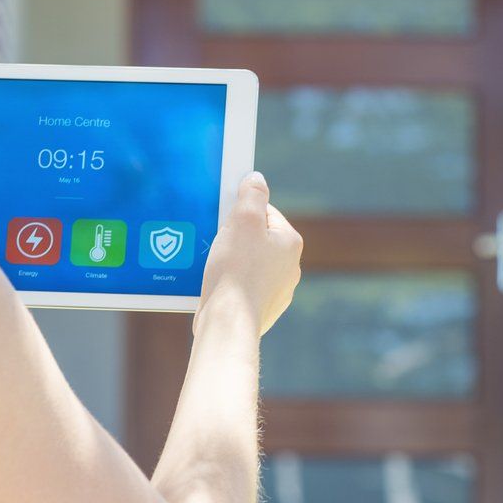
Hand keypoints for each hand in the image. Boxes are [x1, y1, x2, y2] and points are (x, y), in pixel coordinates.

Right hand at [197, 172, 302, 335]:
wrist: (227, 323)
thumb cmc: (235, 271)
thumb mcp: (242, 221)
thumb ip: (251, 195)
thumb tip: (256, 179)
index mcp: (290, 243)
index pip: (265, 212)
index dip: (240, 212)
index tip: (224, 221)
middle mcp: (289, 268)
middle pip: (256, 239)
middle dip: (234, 238)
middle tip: (215, 242)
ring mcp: (275, 291)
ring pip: (247, 264)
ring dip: (229, 261)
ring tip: (213, 266)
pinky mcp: (258, 309)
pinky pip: (241, 286)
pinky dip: (228, 283)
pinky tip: (215, 286)